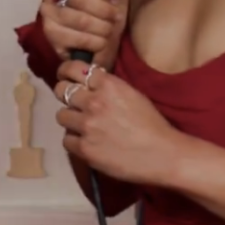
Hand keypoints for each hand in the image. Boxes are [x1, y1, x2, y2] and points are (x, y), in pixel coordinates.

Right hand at [39, 0, 129, 70]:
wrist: (104, 38)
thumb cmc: (109, 9)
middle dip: (102, 9)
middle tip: (116, 16)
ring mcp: (47, 11)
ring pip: (76, 18)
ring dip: (100, 27)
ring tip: (111, 30)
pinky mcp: (49, 34)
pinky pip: (71, 37)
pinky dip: (92, 41)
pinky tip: (102, 42)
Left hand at [54, 60, 184, 185]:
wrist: (164, 155)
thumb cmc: (152, 125)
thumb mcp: (132, 94)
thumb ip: (109, 87)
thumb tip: (89, 84)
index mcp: (108, 85)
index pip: (74, 69)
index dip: (66, 72)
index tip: (65, 76)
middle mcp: (94, 101)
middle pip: (62, 91)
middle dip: (66, 95)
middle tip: (74, 104)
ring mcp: (87, 125)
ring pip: (61, 116)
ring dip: (71, 120)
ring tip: (83, 127)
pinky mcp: (85, 148)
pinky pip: (66, 140)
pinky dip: (75, 142)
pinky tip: (87, 143)